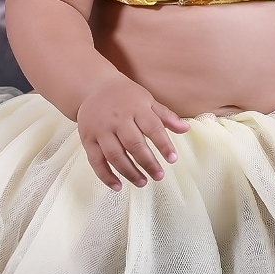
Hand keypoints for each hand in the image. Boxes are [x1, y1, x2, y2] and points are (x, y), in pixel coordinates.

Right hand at [77, 74, 190, 190]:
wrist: (94, 87)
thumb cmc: (125, 96)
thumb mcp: (147, 100)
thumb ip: (166, 116)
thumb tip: (186, 129)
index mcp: (136, 108)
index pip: (152, 127)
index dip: (164, 144)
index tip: (173, 159)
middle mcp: (117, 119)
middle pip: (133, 144)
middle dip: (148, 163)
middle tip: (159, 176)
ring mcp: (101, 130)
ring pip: (115, 155)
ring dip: (129, 172)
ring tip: (143, 182)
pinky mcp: (88, 139)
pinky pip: (95, 161)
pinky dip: (105, 176)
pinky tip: (117, 186)